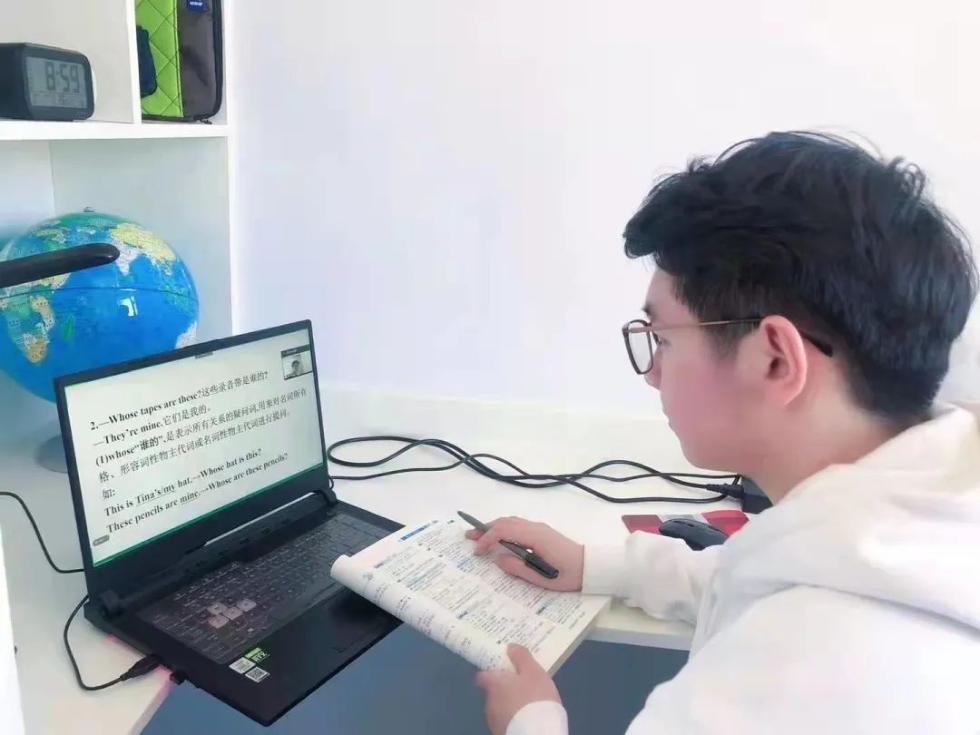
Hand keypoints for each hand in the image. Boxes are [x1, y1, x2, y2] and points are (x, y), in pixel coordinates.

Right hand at [466, 516, 583, 591]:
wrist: (591, 566)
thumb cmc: (569, 574)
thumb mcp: (543, 578)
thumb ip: (519, 569)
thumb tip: (499, 559)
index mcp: (535, 537)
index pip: (504, 532)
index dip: (487, 539)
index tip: (477, 552)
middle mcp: (536, 527)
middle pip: (505, 522)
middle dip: (485, 528)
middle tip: (468, 536)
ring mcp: (539, 527)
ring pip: (511, 521)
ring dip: (494, 527)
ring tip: (479, 536)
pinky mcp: (542, 531)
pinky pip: (518, 524)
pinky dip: (504, 528)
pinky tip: (499, 538)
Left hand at [475, 645, 560, 734]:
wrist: (535, 733)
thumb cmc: (534, 698)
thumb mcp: (533, 672)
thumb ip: (521, 658)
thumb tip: (510, 647)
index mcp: (494, 684)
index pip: (481, 676)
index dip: (489, 672)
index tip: (500, 670)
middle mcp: (489, 702)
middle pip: (492, 693)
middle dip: (504, 690)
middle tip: (521, 687)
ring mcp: (493, 721)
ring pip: (499, 708)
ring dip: (509, 706)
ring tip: (526, 705)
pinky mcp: (500, 733)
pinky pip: (506, 722)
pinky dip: (513, 719)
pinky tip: (526, 719)